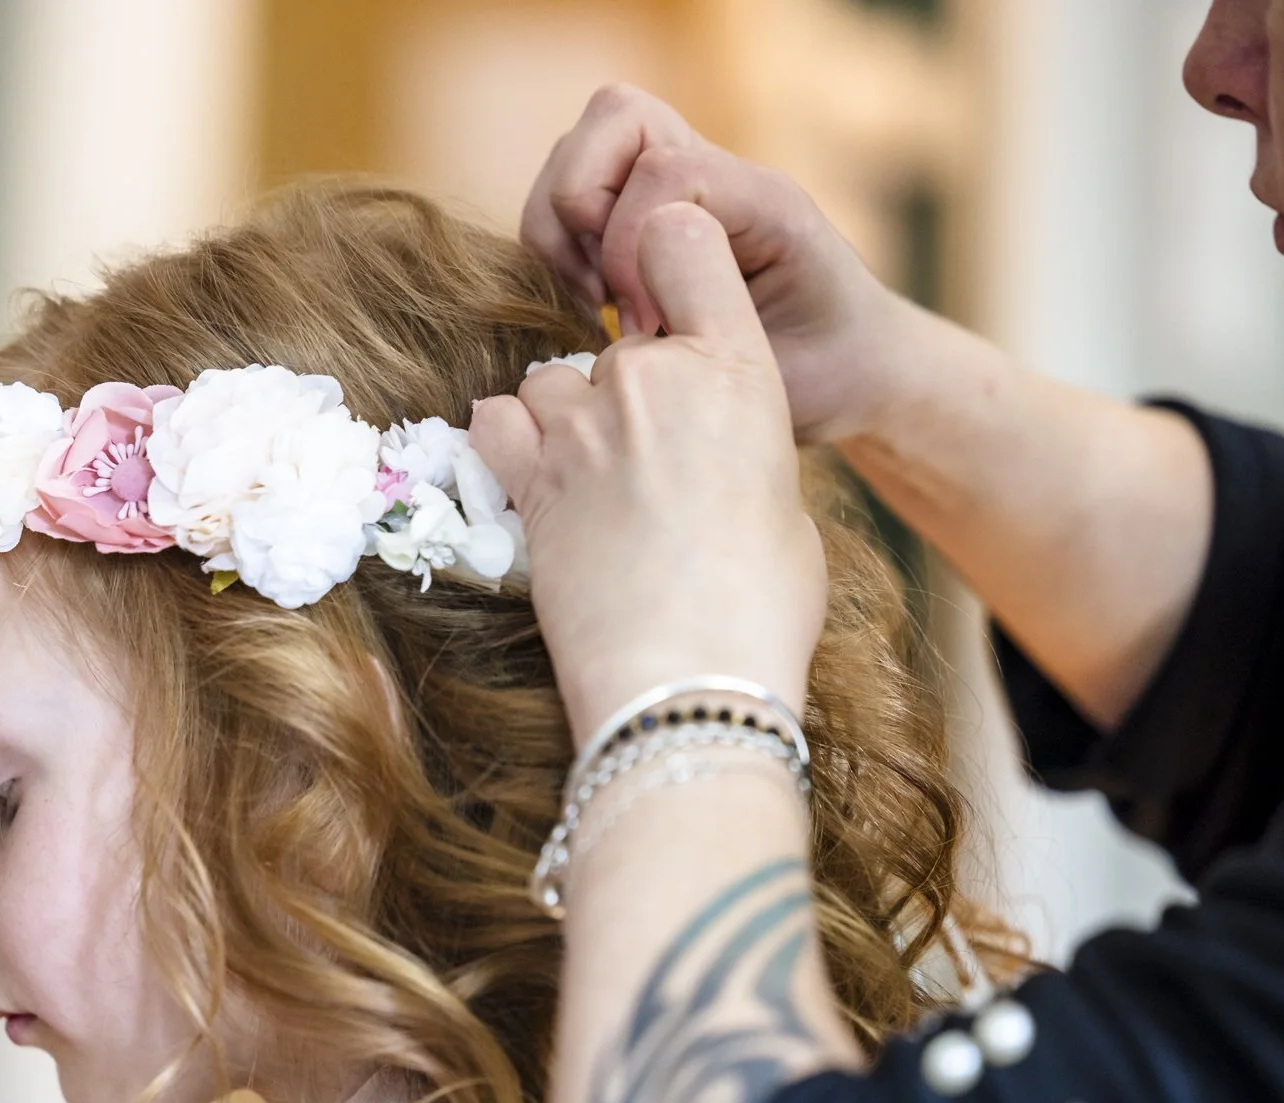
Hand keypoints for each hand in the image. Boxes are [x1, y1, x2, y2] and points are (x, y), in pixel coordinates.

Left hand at [472, 203, 826, 739]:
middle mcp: (654, 378)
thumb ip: (743, 448)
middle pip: (623, 344)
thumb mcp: (784, 508)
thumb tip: (717, 459)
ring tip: (603, 489)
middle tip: (655, 476)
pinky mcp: (526, 476)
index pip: (684, 240)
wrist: (686, 681)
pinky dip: (514, 443)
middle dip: (634, 395)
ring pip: (556, 382)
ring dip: (571, 421)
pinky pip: (499, 421)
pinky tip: (542, 482)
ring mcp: (582, 425)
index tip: (667, 303)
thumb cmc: (759, 609)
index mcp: (739, 371)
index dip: (669, 258)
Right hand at [521, 84, 919, 443]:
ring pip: (578, 152)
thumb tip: (628, 312)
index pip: (662, 168)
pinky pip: (572, 198)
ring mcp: (676, 187)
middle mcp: (715, 173)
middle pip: (613, 117)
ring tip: (596, 304)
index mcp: (762, 199)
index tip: (646, 327)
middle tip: (604, 293)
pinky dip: (561, 249)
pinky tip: (595, 307)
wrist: (855, 372)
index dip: (628, 245)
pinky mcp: (643, 214)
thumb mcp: (778, 367)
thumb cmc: (830, 375)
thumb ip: (711, 324)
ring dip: (562, 231)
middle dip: (580, 206)